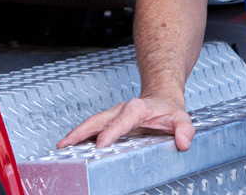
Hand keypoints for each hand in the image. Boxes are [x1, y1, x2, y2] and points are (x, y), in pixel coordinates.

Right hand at [56, 96, 194, 150]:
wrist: (162, 99)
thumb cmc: (169, 111)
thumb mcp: (182, 119)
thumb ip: (184, 130)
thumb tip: (183, 143)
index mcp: (137, 109)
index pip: (122, 120)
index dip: (111, 131)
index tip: (101, 144)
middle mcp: (121, 110)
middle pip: (98, 119)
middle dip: (82, 131)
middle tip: (66, 144)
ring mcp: (113, 116)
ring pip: (91, 123)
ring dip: (76, 134)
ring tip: (61, 147)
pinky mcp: (109, 122)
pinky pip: (92, 128)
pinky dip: (80, 136)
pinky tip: (71, 147)